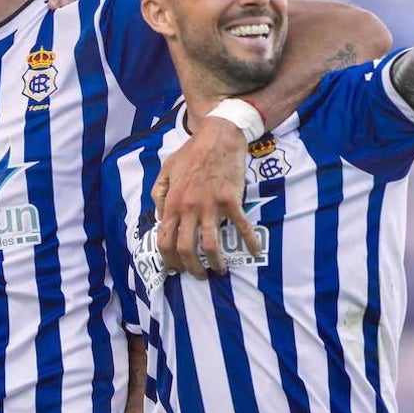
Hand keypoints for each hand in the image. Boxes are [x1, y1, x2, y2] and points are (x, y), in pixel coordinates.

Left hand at [153, 116, 257, 277]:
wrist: (217, 136)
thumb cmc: (191, 153)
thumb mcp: (165, 170)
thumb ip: (158, 194)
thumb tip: (160, 218)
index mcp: (172, 202)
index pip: (164, 240)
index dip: (169, 260)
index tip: (176, 269)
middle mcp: (188, 207)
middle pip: (185, 249)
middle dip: (192, 268)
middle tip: (200, 275)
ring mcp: (210, 205)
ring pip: (210, 245)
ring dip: (216, 263)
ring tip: (220, 269)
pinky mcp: (231, 200)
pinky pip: (241, 227)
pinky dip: (249, 242)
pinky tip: (255, 252)